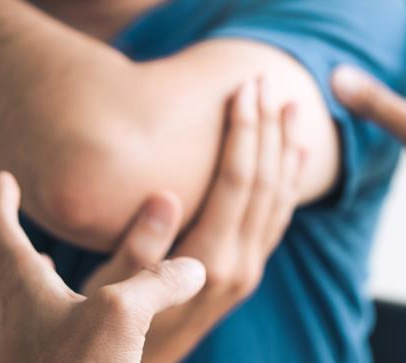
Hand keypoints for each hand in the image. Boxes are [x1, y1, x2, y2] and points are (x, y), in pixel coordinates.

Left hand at [0, 171, 206, 362]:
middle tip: (3, 220)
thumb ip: (158, 283)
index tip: (4, 179)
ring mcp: (11, 351)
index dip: (1, 202)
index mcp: (20, 286)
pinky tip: (54, 328)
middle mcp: (7, 316)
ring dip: (4, 277)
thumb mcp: (124, 316)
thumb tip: (196, 267)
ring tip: (31, 268)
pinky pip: (12, 335)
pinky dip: (24, 317)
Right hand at [80, 76, 307, 362]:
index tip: (244, 88)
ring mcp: (246, 272)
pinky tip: (295, 156)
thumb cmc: (110, 325)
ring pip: (279, 199)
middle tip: (268, 80)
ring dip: (285, 149)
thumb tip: (166, 195)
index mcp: (206, 261)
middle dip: (267, 128)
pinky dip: (289, 181)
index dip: (243, 131)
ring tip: (292, 105)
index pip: (237, 181)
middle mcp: (237, 266)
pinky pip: (277, 219)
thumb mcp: (112, 287)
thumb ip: (142, 245)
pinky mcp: (245, 274)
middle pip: (265, 183)